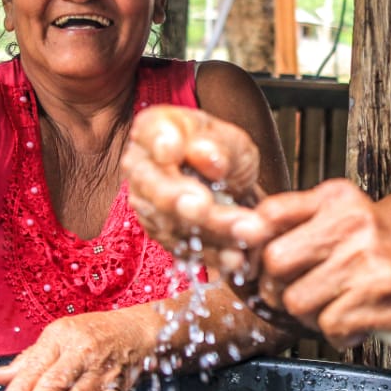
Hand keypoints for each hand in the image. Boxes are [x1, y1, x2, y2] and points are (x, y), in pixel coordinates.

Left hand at [0, 308, 157, 390]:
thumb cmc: (91, 333)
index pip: (37, 364)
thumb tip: (0, 377)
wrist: (137, 329)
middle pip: (58, 381)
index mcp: (60, 338)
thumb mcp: (59, 336)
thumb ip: (30, 359)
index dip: (22, 386)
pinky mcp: (117, 385)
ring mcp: (101, 370)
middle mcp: (81, 353)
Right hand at [123, 105, 271, 276]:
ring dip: (212, 231)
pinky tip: (237, 258)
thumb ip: (217, 145)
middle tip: (206, 205)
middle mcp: (142, 171)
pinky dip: (213, 255)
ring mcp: (149, 207)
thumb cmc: (226, 153)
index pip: (151, 136)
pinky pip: (186, 251)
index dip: (161, 145)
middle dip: (184, 201)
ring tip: (247, 231)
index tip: (172, 149)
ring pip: (175, 225)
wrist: (232, 185)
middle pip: (157, 190)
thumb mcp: (230, 139)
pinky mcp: (166, 237)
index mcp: (154, 132)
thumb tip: (205, 155)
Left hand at [250, 179, 390, 347]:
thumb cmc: (383, 258)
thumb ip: (295, 227)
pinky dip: (340, 333)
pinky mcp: (379, 294)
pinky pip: (328, 326)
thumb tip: (237, 242)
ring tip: (340, 305)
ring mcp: (367, 257)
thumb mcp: (344, 225)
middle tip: (306, 294)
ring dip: (313, 316)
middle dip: (281, 289)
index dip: (253, 246)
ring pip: (297, 301)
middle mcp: (353, 221)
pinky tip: (359, 319)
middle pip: (274, 263)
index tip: (260, 265)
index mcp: (338, 199)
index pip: (269, 214)